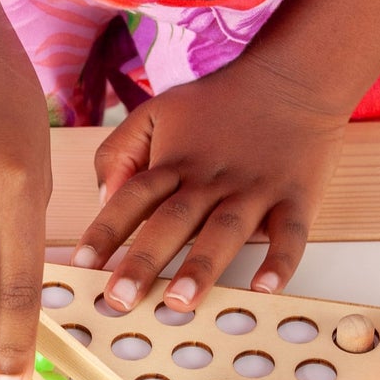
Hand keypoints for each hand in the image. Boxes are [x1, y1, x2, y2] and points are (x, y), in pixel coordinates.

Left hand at [72, 53, 348, 312]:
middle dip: (144, 261)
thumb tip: (104, 200)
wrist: (297, 76)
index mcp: (175, 163)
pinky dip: (281, 260)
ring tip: (180, 302)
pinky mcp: (295, 198)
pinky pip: (290, 233)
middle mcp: (211, 181)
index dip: (106, 229)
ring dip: (202, 267)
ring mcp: (254, 190)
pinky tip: (265, 288)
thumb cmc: (221, 103)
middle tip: (120, 298)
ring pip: (224, 232)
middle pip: (172, 222)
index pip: (132, 198)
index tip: (82, 263)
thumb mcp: (158, 111)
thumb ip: (121, 152)